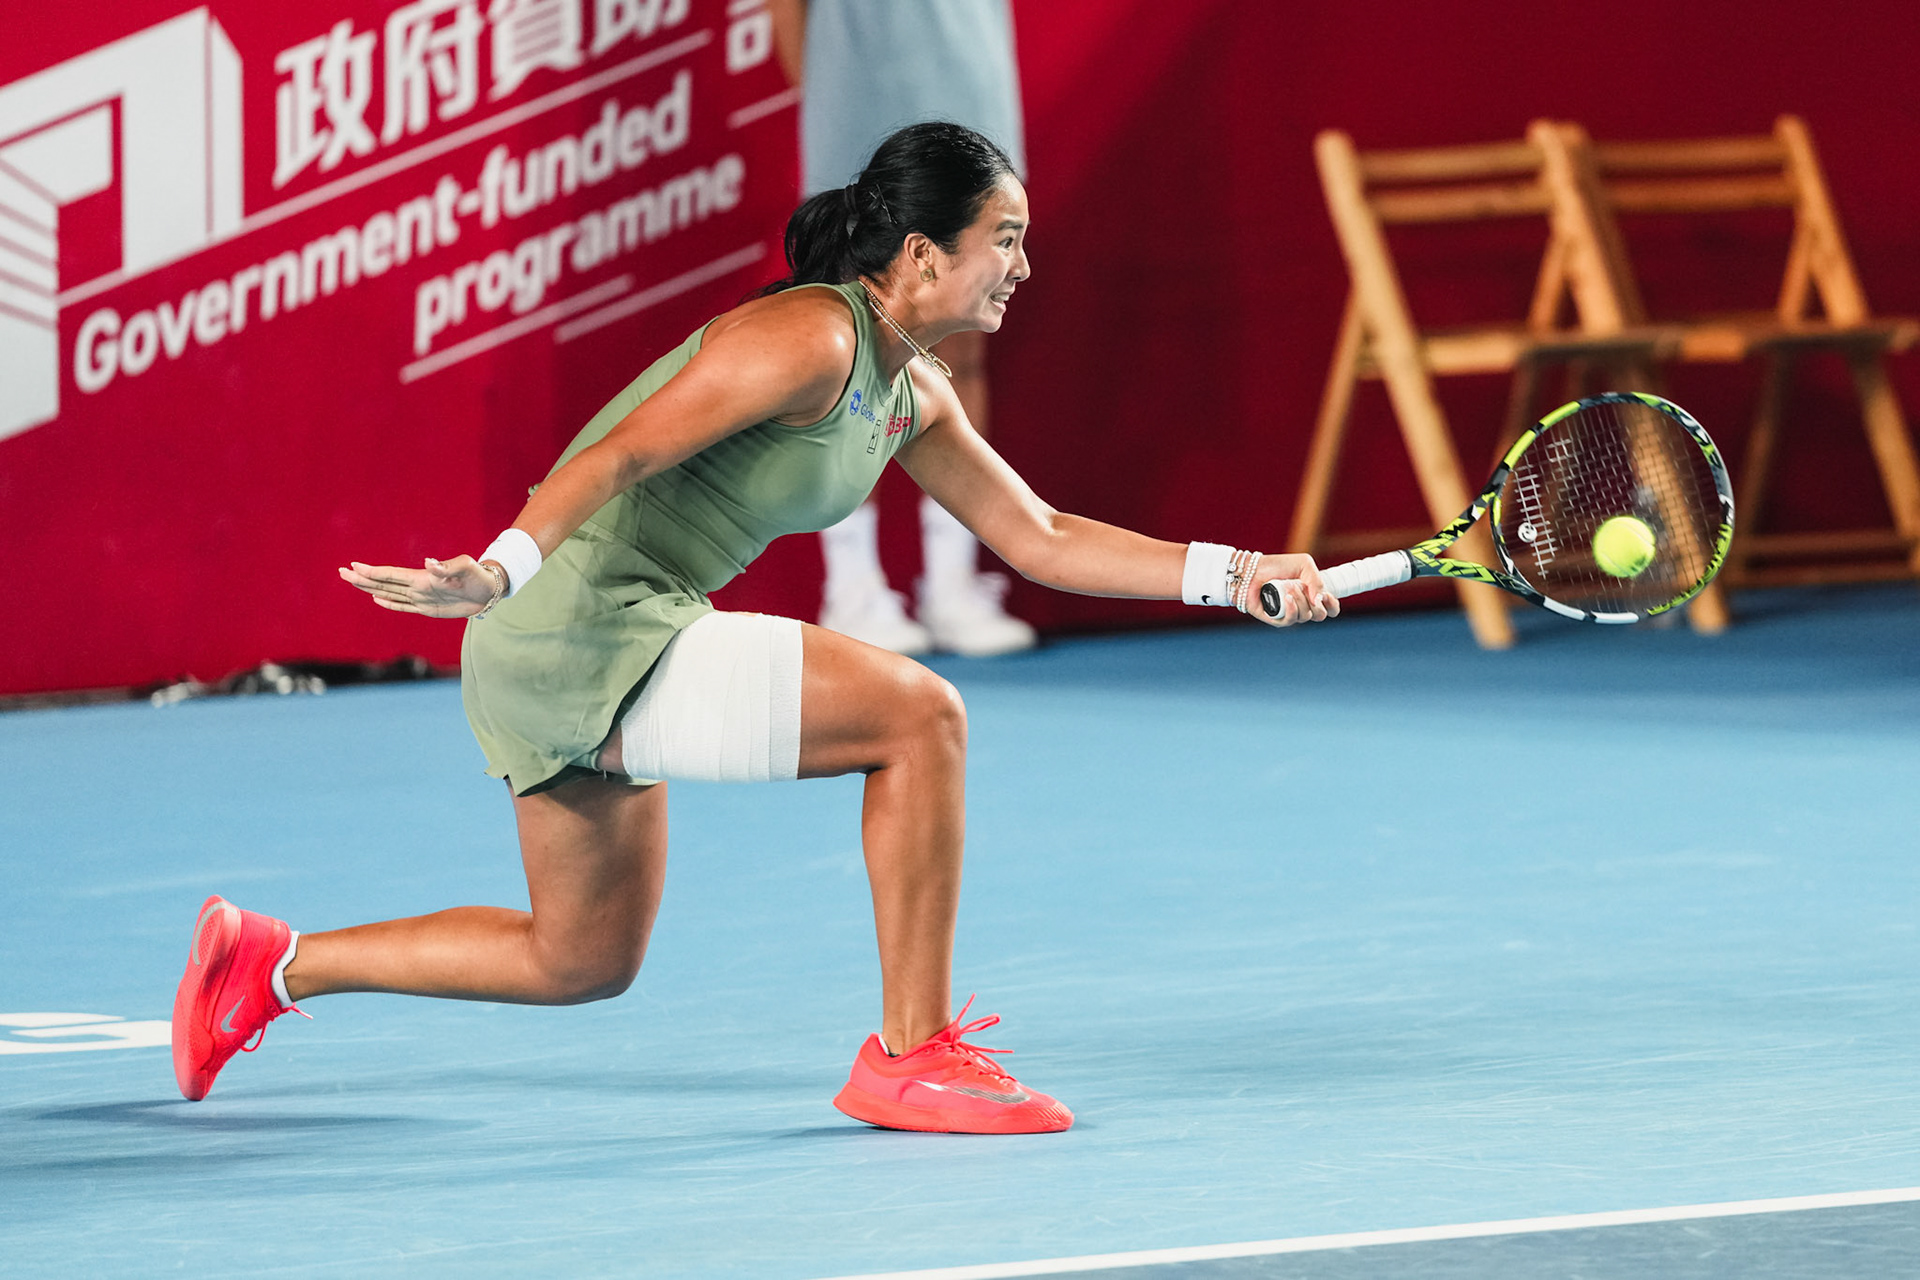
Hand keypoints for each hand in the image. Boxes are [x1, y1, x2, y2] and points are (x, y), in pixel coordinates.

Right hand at [339, 555, 496, 617]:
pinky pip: (403, 606)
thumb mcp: (466, 568)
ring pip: (389, 593)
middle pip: (384, 583)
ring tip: (353, 582)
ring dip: (370, 588)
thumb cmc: (479, 576)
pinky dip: (388, 603)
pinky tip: (376, 599)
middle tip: (341, 572)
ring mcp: (421, 598)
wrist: (490, 590)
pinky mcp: (428, 608)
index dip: (372, 572)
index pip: (392, 575)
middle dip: (362, 579)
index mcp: (422, 578)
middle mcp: (418, 587)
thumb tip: (428, 563)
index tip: (353, 566)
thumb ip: (446, 567)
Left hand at [1249, 553, 1337, 627]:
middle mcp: (1302, 606)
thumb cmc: (1276, 566)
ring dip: (1300, 600)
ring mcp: (1290, 614)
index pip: (1331, 608)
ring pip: (1306, 616)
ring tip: (1288, 587)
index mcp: (1312, 594)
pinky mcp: (1277, 619)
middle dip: (1316, 602)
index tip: (1325, 595)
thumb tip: (1320, 601)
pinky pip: (1291, 621)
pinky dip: (1291, 609)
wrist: (1252, 570)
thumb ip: (1317, 580)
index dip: (1332, 605)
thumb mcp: (1304, 564)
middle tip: (1303, 587)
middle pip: (1320, 615)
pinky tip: (1286, 598)